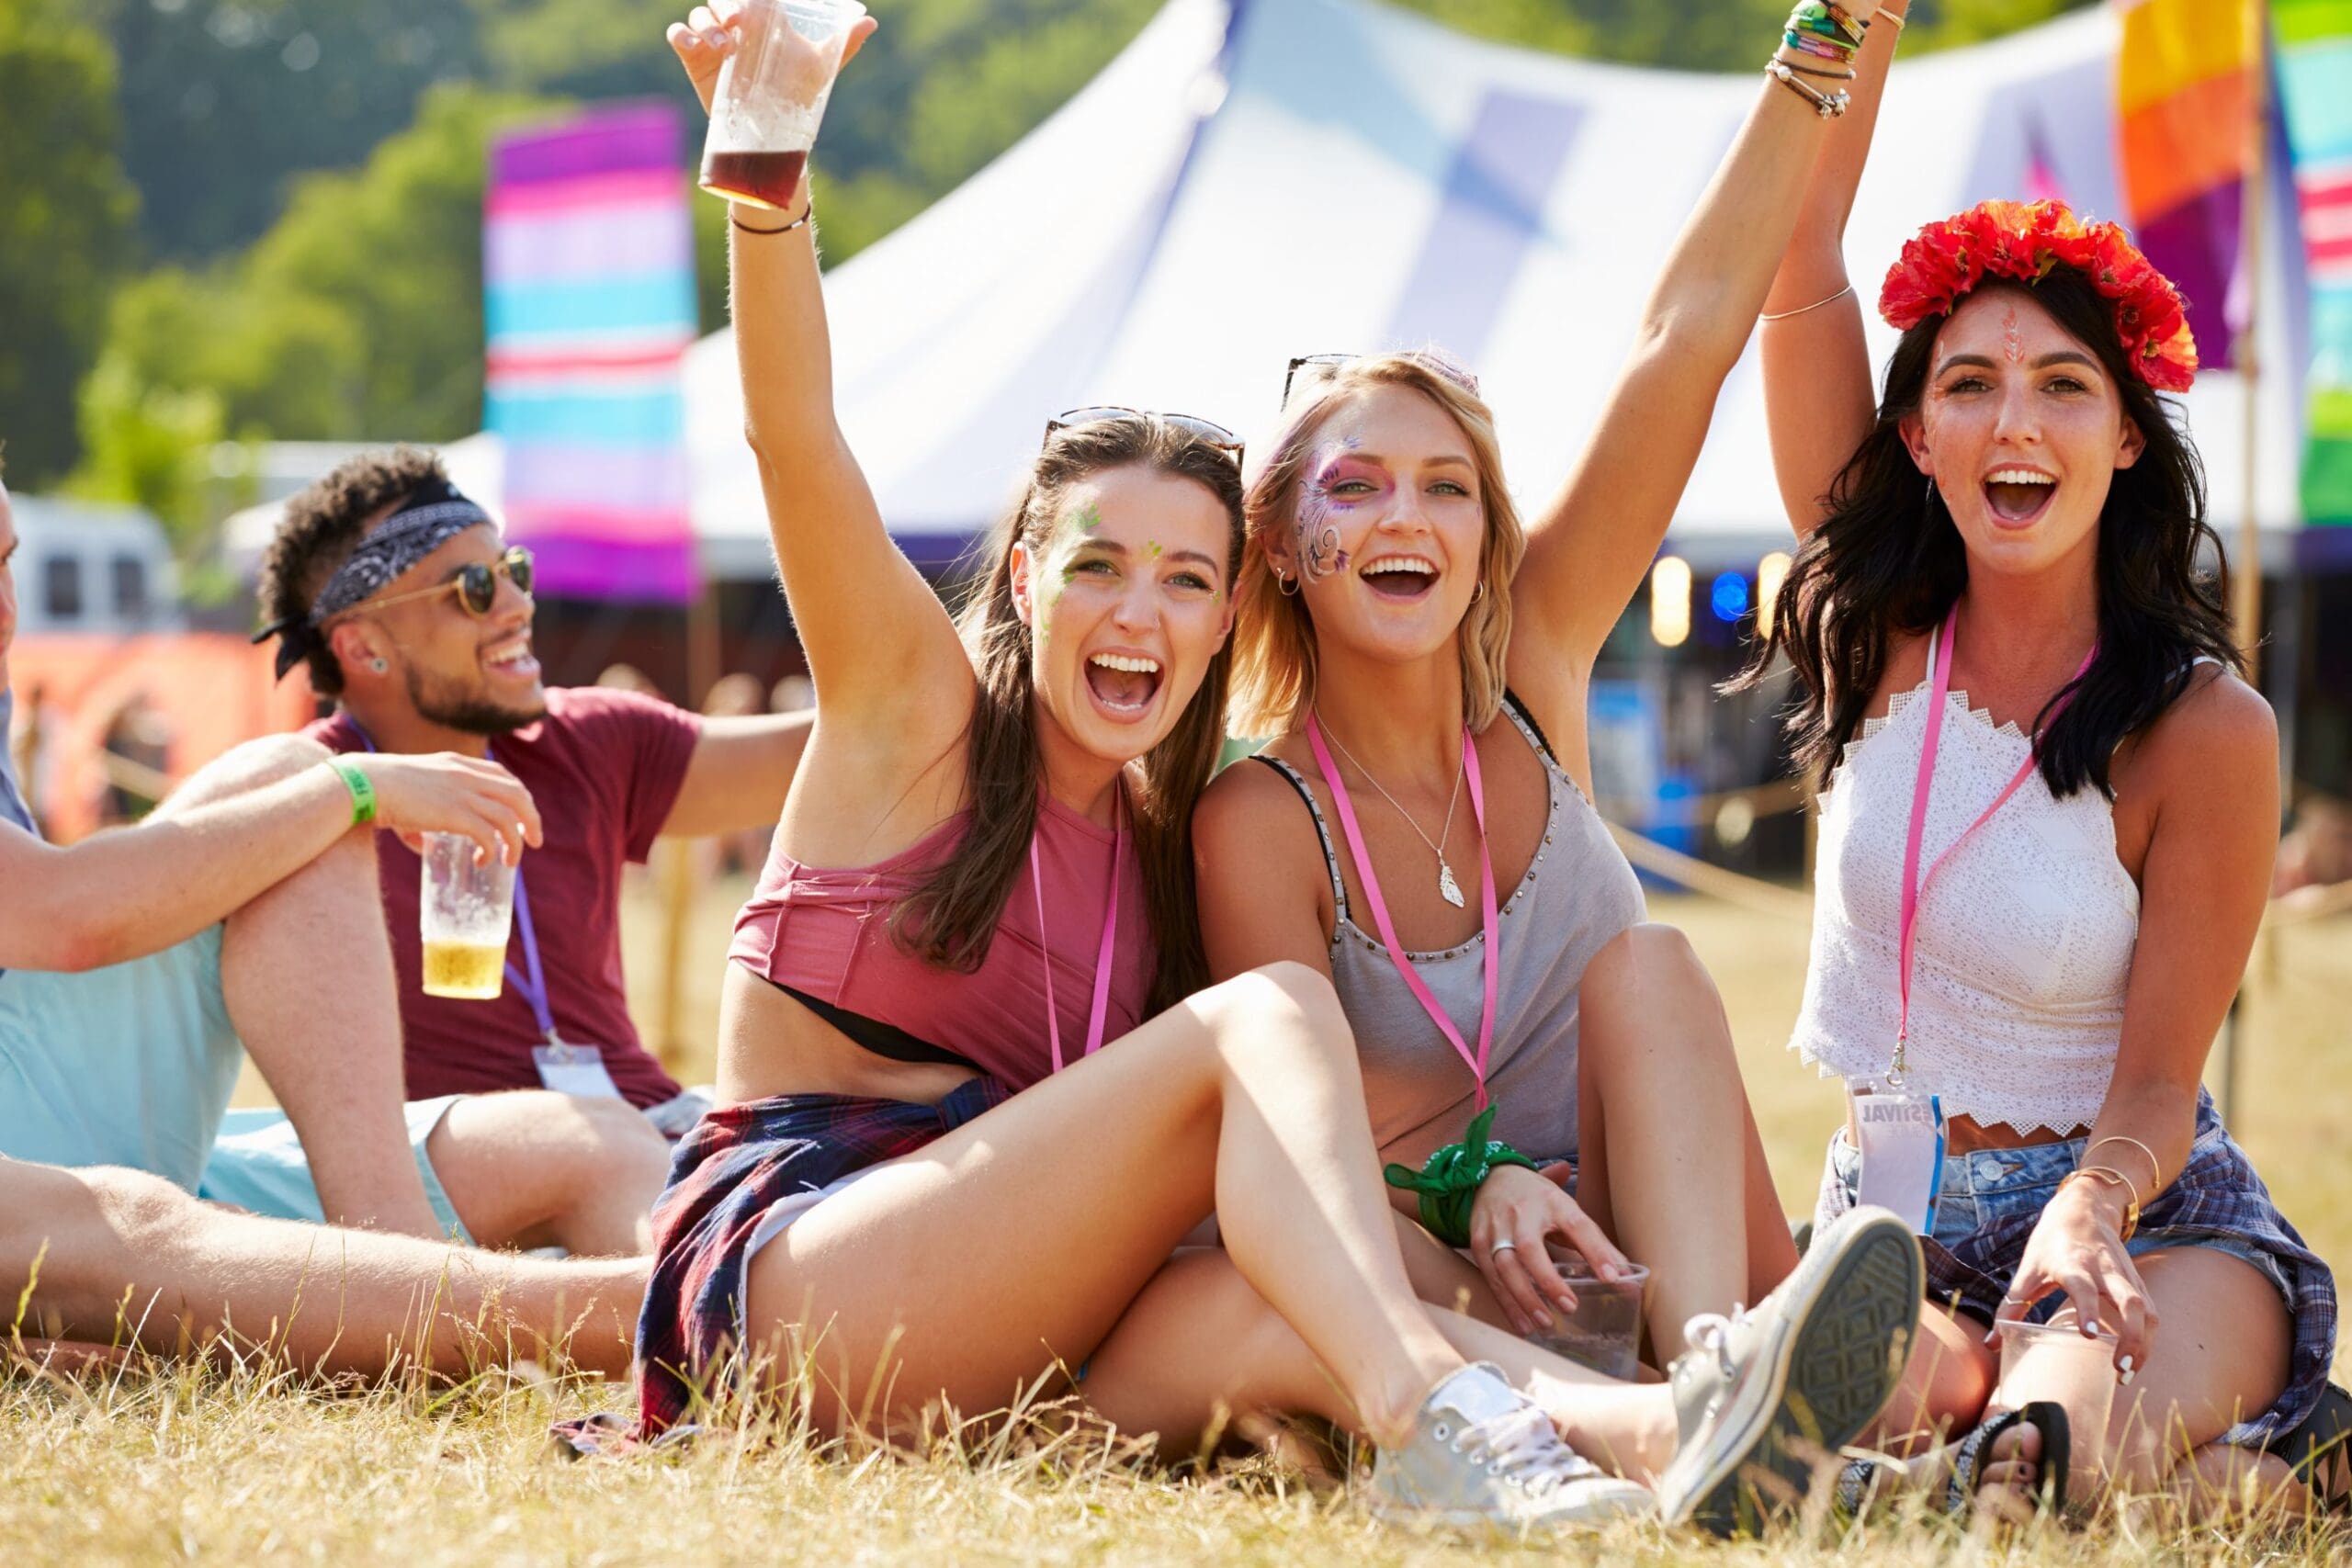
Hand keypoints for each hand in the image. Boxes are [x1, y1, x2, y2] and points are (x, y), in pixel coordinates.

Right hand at [348, 753, 542, 865]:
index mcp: (458, 764)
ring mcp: (463, 793)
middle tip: (534, 841)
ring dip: (516, 843)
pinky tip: (483, 861)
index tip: (521, 816)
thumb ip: (427, 815)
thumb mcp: (414, 790)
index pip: (503, 776)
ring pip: (509, 818)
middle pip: (518, 795)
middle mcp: (467, 775)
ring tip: (510, 862)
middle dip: (532, 820)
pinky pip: (488, 835)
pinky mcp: (455, 813)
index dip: (519, 797)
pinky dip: (491, 851)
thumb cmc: (380, 789)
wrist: (365, 784)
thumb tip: (426, 847)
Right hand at [667, 1, 877, 116]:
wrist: (772, 135)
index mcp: (763, 18)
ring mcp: (714, 41)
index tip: (755, 6)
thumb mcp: (821, 68)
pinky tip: (694, 45)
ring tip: (725, 46)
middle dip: (727, 5)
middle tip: (739, 21)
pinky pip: (678, 35)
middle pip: (722, 0)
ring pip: (699, 15)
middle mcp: (736, 25)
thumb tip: (870, 21)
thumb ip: (843, 44)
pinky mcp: (695, 59)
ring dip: (707, 24)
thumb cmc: (796, 94)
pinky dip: (682, 34)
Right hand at [1466, 1163, 1634, 1336]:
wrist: (1490, 1177)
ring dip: (1525, 1298)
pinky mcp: (1478, 1242)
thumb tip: (1627, 1275)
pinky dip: (1507, 1303)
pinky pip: (1491, 1277)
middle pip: (1530, 1247)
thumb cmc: (1538, 1200)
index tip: (1613, 1278)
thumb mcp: (1567, 1209)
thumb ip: (1594, 1241)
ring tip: (1545, 1323)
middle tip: (1569, 1307)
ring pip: (1506, 1266)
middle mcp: (1522, 1213)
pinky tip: (1523, 1324)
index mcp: (1553, 1202)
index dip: (1596, 1251)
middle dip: (1549, 1280)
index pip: (1578, 1226)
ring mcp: (1496, 1227)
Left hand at [1995, 1176, 2156, 1376]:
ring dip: (2143, 1343)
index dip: (2087, 1310)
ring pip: (2146, 1310)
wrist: (2083, 1210)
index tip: (2089, 1335)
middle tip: (2120, 1369)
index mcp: (2072, 1264)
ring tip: (2127, 1373)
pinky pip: (2150, 1312)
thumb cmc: (2049, 1244)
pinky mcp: (2137, 1282)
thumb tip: (1992, 1344)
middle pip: (2130, 1302)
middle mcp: (2104, 1270)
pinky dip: (2147, 1338)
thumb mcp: (2026, 1270)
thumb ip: (2010, 1308)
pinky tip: (2134, 1359)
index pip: (2084, 1287)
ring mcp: (2125, 1276)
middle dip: (2131, 1337)